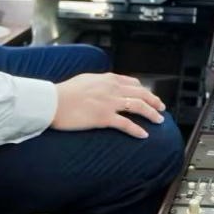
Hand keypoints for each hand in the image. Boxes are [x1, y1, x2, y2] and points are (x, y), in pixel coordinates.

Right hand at [51, 72, 166, 136]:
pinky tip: (144, 135)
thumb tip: (104, 85)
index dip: (144, 90)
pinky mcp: (104, 117)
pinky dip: (137, 129)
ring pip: (138, 107)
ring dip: (152, 114)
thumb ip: (99, 82)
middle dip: (154, 101)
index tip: (149, 95)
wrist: (52, 101)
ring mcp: (109, 103)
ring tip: (159, 120)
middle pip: (141, 93)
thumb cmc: (63, 92)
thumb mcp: (85, 80)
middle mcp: (112, 89)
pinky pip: (126, 124)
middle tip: (161, 108)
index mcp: (107, 79)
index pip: (133, 83)